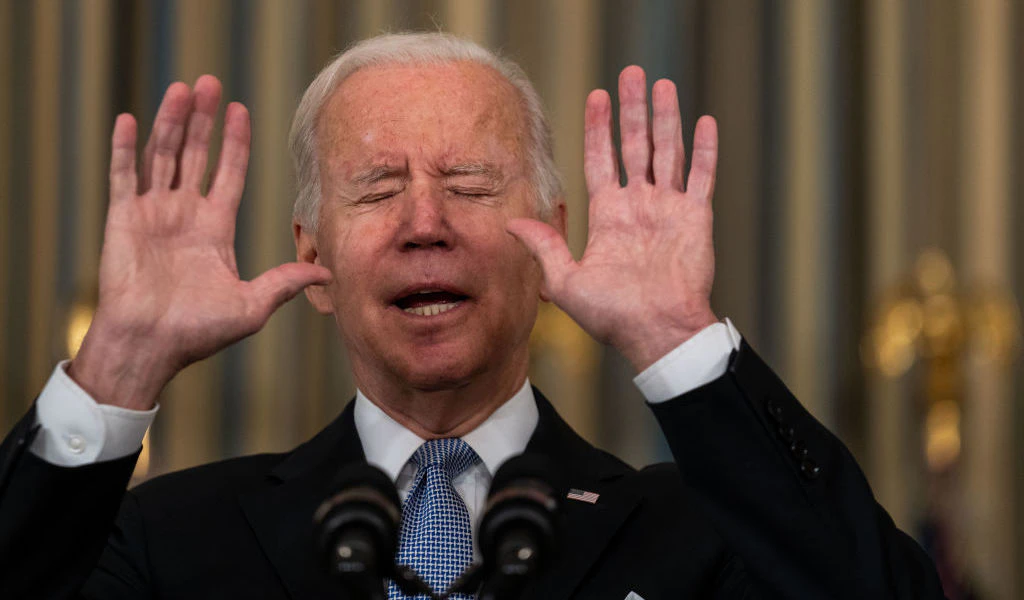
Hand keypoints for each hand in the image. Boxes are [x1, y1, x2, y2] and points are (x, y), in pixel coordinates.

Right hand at [69, 76, 331, 408]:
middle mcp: (184, 214)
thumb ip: (285, 283)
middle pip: (194, 154)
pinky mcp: (122, 220)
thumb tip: (329, 272)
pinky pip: (123, 177)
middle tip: (209, 82)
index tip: (240, 110)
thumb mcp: (252, 305)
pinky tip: (132, 119)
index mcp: (214, 228)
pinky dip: (125, 149)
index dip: (235, 142)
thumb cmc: (197, 332)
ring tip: (180, 89)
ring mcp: (152, 214)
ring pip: (161, 156)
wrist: (150, 346)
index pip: (229, 173)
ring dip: (169, 122)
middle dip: (203, 120)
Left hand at [508, 66, 718, 371]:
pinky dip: (705, 150)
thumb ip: (544, 246)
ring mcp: (669, 209)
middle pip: (635, 145)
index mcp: (609, 215)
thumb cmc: (612, 316)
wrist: (657, 333)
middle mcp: (638, 206)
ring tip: (662, 85)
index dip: (598, 128)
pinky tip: (705, 121)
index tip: (596, 96)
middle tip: (631, 74)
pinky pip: (702, 176)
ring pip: (668, 151)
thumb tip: (512, 223)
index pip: (601, 159)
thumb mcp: (566, 281)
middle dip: (632, 109)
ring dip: (666, 118)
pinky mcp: (696, 218)